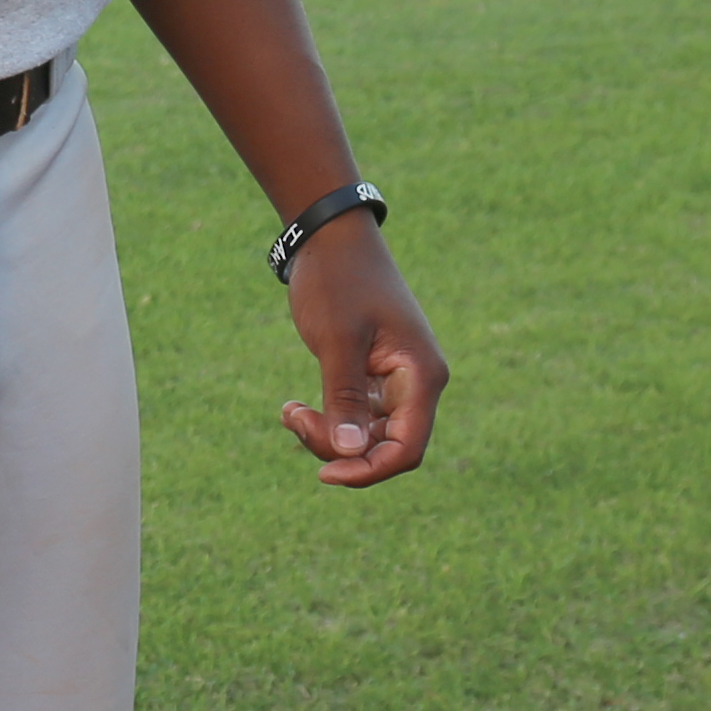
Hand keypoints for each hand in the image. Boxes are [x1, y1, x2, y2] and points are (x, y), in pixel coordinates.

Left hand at [278, 213, 443, 487]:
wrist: (330, 237)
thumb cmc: (337, 281)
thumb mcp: (337, 340)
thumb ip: (344, 397)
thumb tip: (349, 453)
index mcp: (421, 376)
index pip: (407, 449)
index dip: (369, 470)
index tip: (323, 473)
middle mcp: (416, 383)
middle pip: (385, 447)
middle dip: (338, 448)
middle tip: (294, 417)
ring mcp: (396, 381)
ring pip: (367, 436)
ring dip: (327, 434)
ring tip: (289, 410)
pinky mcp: (373, 375)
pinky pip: (356, 416)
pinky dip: (327, 418)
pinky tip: (294, 407)